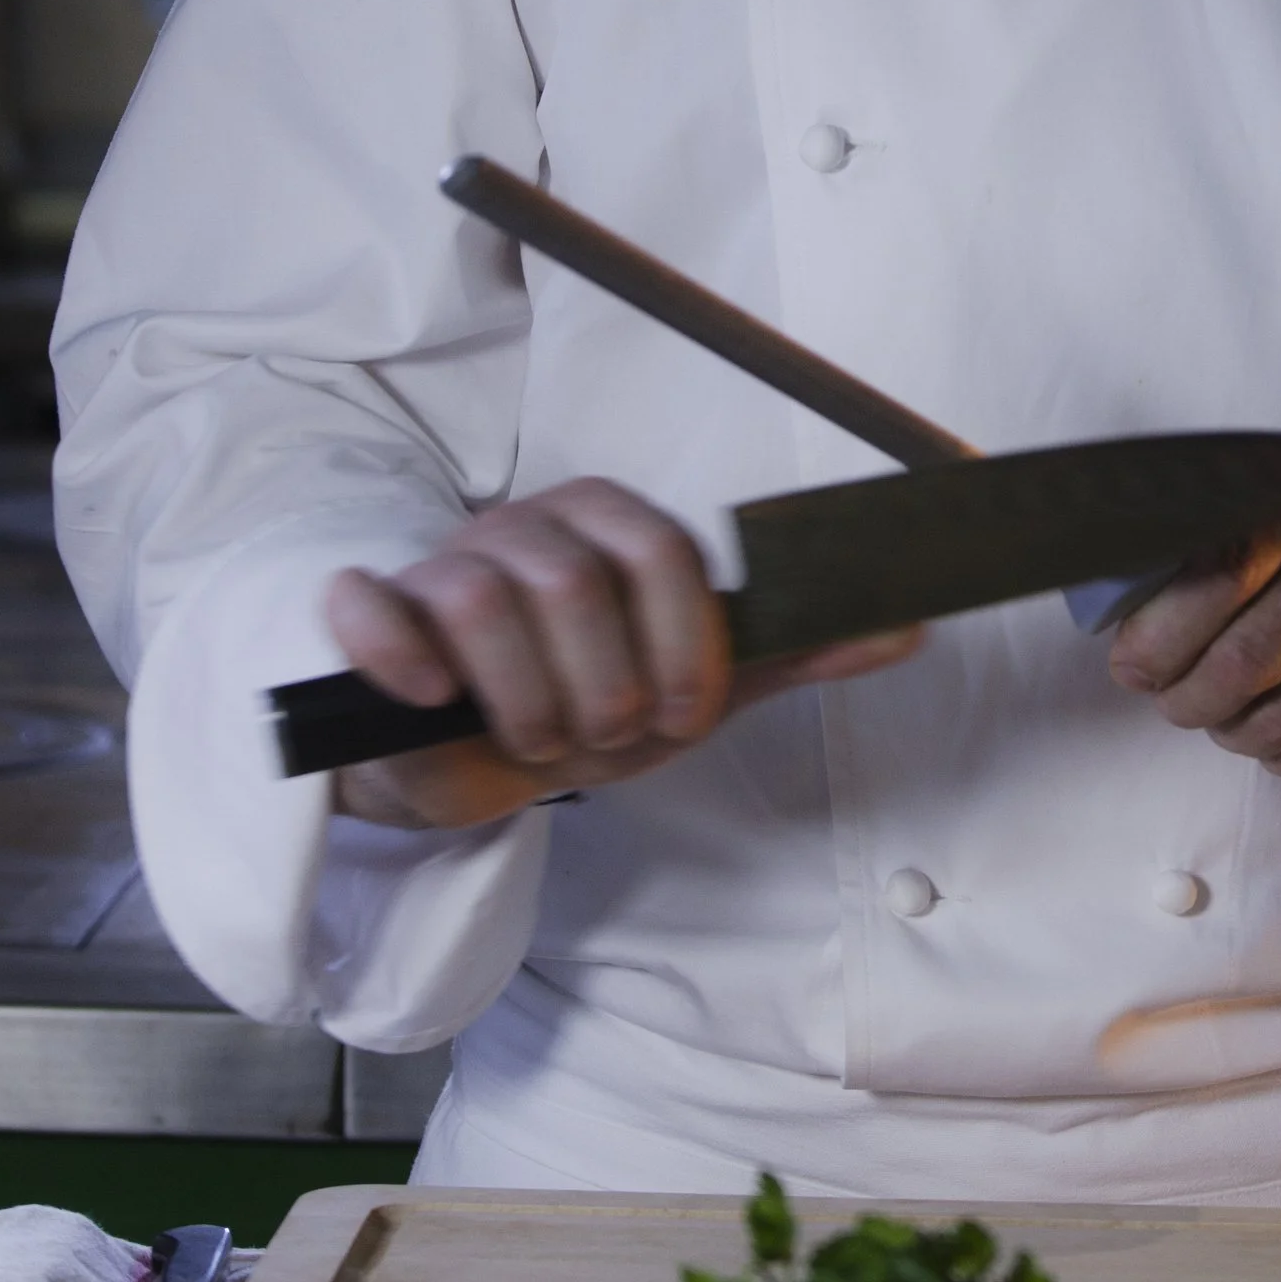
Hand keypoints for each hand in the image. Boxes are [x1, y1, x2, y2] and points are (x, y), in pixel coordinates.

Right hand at [323, 478, 918, 828]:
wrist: (475, 759)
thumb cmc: (591, 702)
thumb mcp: (696, 685)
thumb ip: (792, 651)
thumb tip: (910, 628)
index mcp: (610, 522)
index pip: (661, 553)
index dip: (679, 650)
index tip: (676, 717)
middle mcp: (526, 524)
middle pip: (575, 584)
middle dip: (602, 691)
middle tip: (600, 738)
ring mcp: (442, 561)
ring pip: (483, 601)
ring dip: (522, 702)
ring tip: (534, 741)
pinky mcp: (374, 609)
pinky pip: (370, 606)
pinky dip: (398, 653)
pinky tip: (430, 698)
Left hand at [1106, 450, 1280, 787]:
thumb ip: (1222, 528)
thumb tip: (1122, 604)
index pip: (1217, 569)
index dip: (1160, 633)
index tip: (1132, 665)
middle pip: (1242, 660)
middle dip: (1187, 699)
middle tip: (1171, 702)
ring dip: (1236, 734)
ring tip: (1224, 721)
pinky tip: (1280, 744)